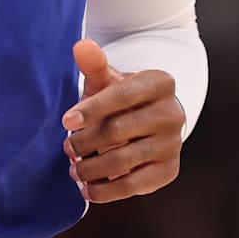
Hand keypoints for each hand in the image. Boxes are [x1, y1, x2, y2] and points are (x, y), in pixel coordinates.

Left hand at [62, 39, 184, 201]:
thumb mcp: (108, 79)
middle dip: (86, 141)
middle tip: (67, 147)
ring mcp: (173, 143)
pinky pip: (135, 184)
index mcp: (160, 82)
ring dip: (92, 168)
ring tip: (73, 170)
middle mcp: (172, 112)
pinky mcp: (169, 169)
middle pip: (119, 130)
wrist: (147, 120)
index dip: (91, 109)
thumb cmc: (120, 97)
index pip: (122, 95)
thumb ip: (94, 64)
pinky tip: (88, 189)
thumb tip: (81, 46)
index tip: (65, 121)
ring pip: (124, 160)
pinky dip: (108, 190)